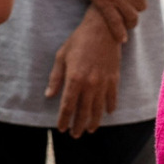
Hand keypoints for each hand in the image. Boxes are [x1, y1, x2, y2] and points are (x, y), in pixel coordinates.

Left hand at [46, 8, 123, 136]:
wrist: (102, 29)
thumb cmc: (78, 40)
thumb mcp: (61, 56)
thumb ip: (55, 77)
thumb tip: (49, 95)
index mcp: (74, 78)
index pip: (68, 106)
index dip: (64, 119)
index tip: (61, 128)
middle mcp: (90, 84)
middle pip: (84, 111)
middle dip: (79, 125)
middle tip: (75, 134)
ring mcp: (104, 82)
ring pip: (99, 108)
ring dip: (94, 121)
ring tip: (90, 129)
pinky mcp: (114, 78)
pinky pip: (112, 97)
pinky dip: (110, 107)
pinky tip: (107, 113)